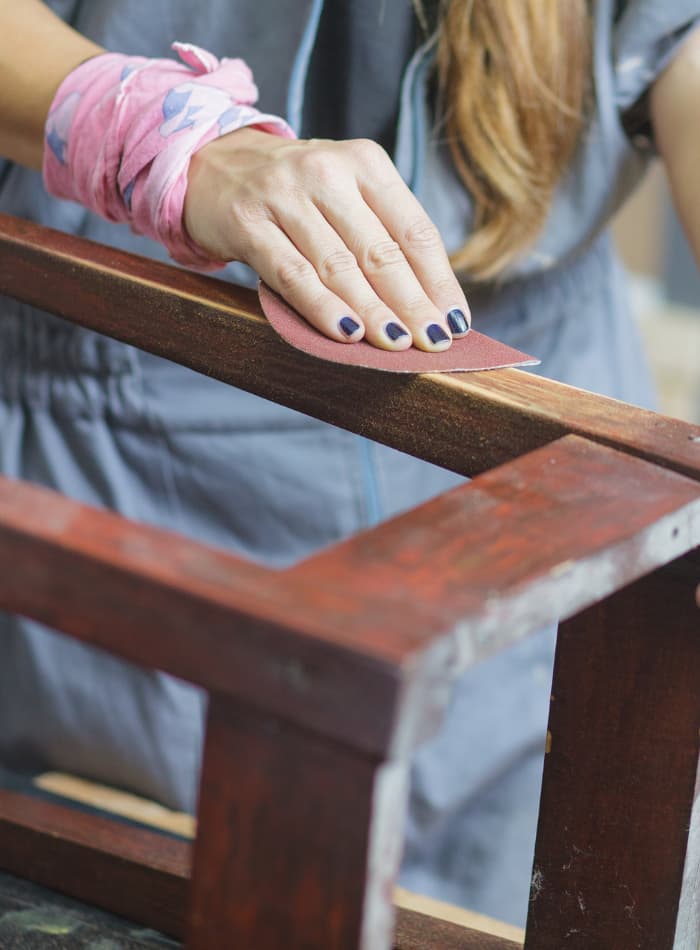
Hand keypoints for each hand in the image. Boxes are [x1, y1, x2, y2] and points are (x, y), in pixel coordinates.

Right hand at [184, 128, 469, 350]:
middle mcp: (327, 171)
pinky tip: (346, 333)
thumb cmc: (295, 194)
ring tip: (397, 346)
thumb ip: (382, 236)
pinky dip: (322, 306)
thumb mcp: (345, 196)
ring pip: (339, 266)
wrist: (212, 163)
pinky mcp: (248, 222)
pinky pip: (292, 274)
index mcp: (365, 163)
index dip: (439, 281)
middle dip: (412, 304)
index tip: (456, 322)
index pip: (414, 230)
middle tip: (433, 343)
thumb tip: (431, 306)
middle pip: (381, 252)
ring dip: (373, 312)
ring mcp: (284, 195)